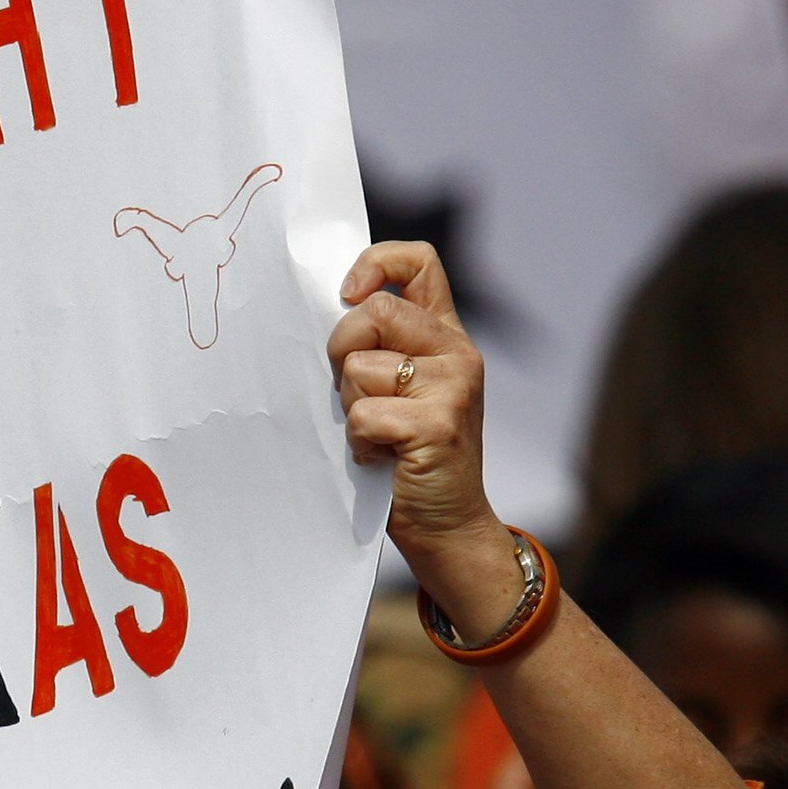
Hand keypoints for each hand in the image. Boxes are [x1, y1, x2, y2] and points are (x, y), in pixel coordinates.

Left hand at [327, 242, 522, 631]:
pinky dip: (359, 443)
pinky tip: (382, 458)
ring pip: (360, 368)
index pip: (418, 261)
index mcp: (445, 336)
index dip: (375, 264)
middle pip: (374, 312)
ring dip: (352, 408)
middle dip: (343, 353)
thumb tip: (330, 313)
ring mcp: (452, 386)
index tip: (348, 295)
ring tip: (378, 436)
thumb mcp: (401, 390)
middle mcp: (457, 352)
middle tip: (357, 395)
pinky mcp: (437, 424)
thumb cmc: (408, 458)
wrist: (448, 526)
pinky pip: (363, 415)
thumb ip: (380, 348)